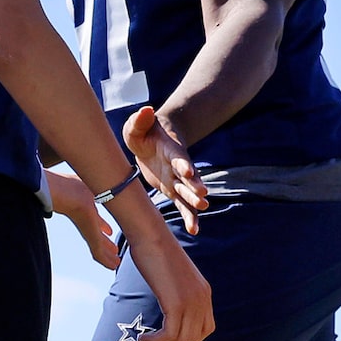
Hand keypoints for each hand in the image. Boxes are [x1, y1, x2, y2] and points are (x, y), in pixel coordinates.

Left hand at [45, 168, 118, 269]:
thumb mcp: (90, 186)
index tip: (109, 231)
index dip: (103, 226)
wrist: (64, 193)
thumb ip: (98, 187)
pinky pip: (98, 253)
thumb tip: (106, 178)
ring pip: (98, 247)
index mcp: (86, 209)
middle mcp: (87, 221)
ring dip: (108, 254)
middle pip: (98, 236)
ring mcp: (87, 231)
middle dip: (107, 243)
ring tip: (115, 262)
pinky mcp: (88, 238)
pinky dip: (105, 260)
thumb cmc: (72, 185)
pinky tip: (112, 266)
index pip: (97, 221)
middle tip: (114, 250)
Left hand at [125, 107, 205, 231]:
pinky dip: (189, 217)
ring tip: (201, 210)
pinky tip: (194, 230)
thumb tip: (146, 110)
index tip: (187, 171)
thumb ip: (140, 120)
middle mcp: (178, 167)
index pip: (178, 158)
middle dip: (194, 187)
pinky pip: (182, 206)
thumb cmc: (144, 132)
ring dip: (193, 203)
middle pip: (188, 178)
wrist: (153, 142)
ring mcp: (177, 180)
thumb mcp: (137, 125)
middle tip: (203, 196)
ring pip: (187, 194)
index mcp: (171, 151)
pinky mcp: (173, 191)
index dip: (183, 164)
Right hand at [130, 235, 215, 340]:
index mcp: (204, 292)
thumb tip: (167, 301)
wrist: (152, 236)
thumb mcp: (173, 275)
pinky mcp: (176, 303)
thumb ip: (176, 290)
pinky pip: (169, 334)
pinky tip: (143, 338)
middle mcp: (202, 298)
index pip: (207, 327)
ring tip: (146, 339)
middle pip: (195, 336)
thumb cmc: (155, 251)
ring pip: (182, 338)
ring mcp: (191, 301)